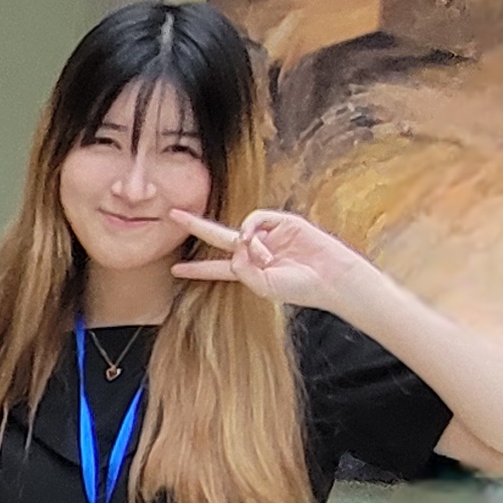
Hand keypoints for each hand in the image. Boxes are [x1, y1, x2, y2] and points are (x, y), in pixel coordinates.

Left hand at [171, 207, 373, 310]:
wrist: (330, 276)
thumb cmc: (300, 287)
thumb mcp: (263, 286)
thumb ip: (242, 269)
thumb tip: (236, 246)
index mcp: (248, 271)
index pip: (216, 269)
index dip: (196, 269)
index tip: (174, 269)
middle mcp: (254, 252)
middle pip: (217, 236)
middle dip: (195, 226)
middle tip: (172, 215)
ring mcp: (268, 235)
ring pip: (241, 232)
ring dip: (248, 245)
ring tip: (267, 259)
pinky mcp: (282, 221)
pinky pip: (255, 219)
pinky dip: (252, 228)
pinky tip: (258, 240)